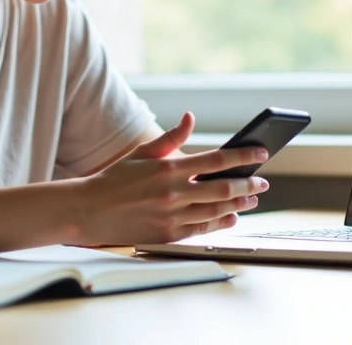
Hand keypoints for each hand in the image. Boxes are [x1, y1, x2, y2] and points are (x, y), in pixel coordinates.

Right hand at [71, 112, 269, 244]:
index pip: (217, 160)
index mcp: (169, 168)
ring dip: (239, 204)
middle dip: (248, 183)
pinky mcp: (169, 234)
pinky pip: (203, 229)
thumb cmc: (114, 179)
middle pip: (224, 187)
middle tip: (262, 181)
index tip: (260, 154)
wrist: (89, 211)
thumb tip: (190, 117)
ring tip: (252, 198)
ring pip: (217, 210)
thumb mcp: (142, 153)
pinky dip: (221, 222)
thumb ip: (171, 137)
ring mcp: (172, 215)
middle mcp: (174, 193)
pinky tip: (231, 217)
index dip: (243, 156)